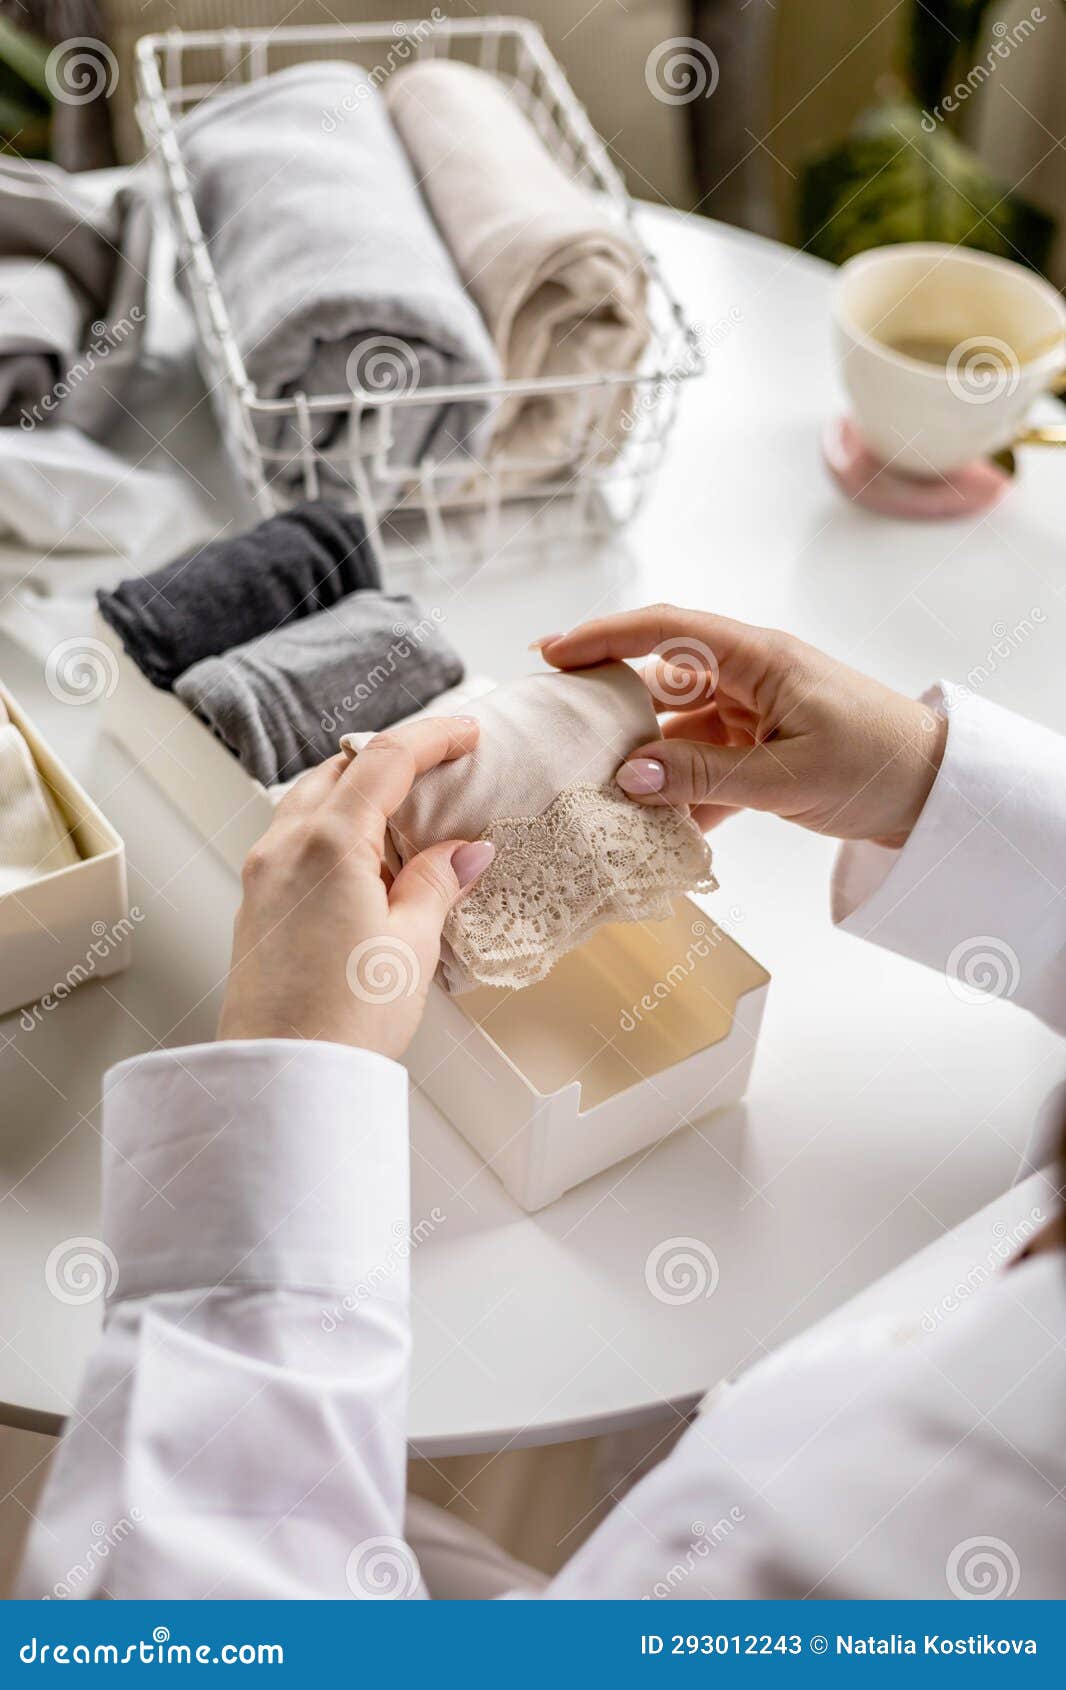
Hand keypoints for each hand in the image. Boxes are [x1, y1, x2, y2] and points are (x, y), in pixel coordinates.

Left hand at [218, 716, 494, 1059]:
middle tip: (443, 768)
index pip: (384, 760)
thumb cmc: (343, 1021)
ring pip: (312, 799)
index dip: (432, 737)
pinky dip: (335, 826)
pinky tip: (369, 860)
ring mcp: (263, 873)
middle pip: (340, 769)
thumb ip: (436, 883)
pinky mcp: (257, 903)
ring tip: (410, 816)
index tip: (467, 732)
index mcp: (327, 843)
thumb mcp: (411, 945)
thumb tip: (465, 852)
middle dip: (391, 758)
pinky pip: (296, 837)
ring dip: (359, 791)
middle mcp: (284, 846)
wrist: (283, 1080)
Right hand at [536, 606, 946, 846]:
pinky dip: (681, 795)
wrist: (939, 793)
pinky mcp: (762, 752)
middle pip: (659, 679)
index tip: (550, 654)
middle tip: (554, 729)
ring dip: (643, 763)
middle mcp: (749, 677)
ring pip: (677, 731)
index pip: (665, 630)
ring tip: (593, 791)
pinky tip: (652, 828)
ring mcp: (754, 715)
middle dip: (608, 704)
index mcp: (758, 659)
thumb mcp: (788, 777)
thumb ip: (705, 777)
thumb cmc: (879, 765)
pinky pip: (705, 767)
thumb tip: (628, 777)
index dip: (602, 637)